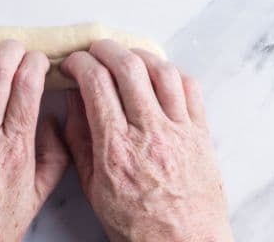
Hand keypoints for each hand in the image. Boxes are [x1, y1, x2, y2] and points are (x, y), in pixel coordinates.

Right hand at [60, 41, 231, 241]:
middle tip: (93, 52)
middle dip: (104, 49)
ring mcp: (179, 132)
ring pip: (160, 71)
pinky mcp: (201, 135)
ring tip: (124, 58)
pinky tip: (156, 76)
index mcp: (115, 146)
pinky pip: (190, 88)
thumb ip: (79, 138)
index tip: (71, 64)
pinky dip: (171, 72)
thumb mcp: (91, 185)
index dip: (79, 63)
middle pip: (127, 66)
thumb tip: (73, 100)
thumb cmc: (136, 223)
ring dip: (137, 55)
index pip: (95, 82)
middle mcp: (149, 133)